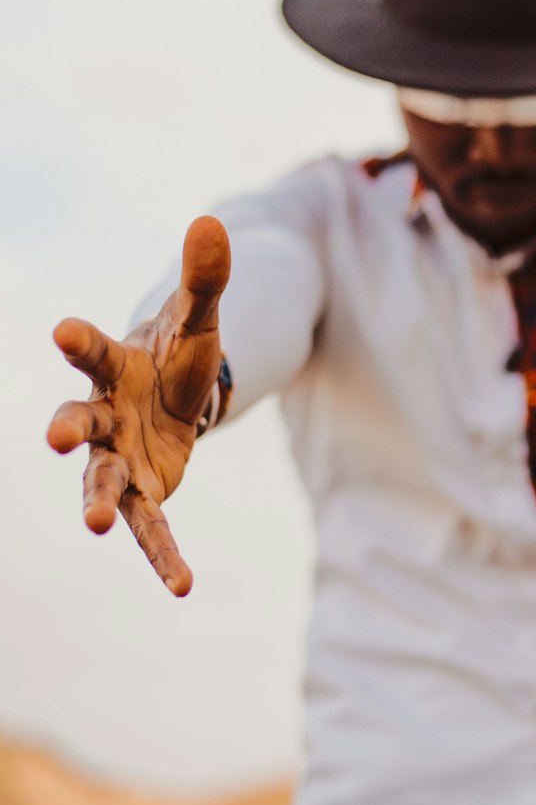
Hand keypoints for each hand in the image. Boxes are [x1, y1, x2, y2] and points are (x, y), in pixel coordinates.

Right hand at [47, 217, 230, 595]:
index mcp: (113, 365)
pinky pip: (153, 526)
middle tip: (53, 435)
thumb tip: (213, 220)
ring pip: (101, 480)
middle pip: (80, 419)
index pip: (92, 349)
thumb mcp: (201, 315)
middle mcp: (105, 414)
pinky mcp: (146, 490)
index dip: (79, 339)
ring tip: (97, 523)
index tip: (63, 329)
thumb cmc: (180, 350)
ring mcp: (120, 456)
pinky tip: (182, 584)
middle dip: (66, 425)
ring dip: (99, 500)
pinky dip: (164, 554)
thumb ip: (205, 277)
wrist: (181, 389)